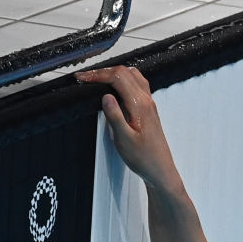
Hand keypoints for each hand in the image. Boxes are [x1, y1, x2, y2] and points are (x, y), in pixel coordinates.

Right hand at [76, 66, 182, 192]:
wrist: (160, 170)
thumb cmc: (144, 158)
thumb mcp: (124, 139)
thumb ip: (115, 116)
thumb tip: (105, 97)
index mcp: (141, 106)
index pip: (118, 77)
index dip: (98, 74)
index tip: (82, 78)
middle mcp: (147, 101)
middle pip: (125, 72)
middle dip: (103, 71)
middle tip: (85, 77)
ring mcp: (149, 104)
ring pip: (133, 76)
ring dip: (114, 73)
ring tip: (96, 80)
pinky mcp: (148, 109)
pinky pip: (137, 86)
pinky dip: (122, 81)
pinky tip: (112, 89)